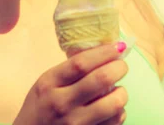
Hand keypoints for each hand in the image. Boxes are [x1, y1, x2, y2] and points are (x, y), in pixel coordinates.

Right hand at [13, 43, 127, 124]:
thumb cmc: (42, 107)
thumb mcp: (47, 83)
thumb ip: (70, 70)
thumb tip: (104, 51)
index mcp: (50, 83)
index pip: (81, 63)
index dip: (104, 52)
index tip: (118, 46)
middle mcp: (61, 103)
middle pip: (101, 79)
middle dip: (119, 68)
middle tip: (121, 66)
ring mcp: (74, 124)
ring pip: (113, 104)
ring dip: (121, 93)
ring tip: (117, 91)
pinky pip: (114, 123)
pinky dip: (119, 113)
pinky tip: (113, 110)